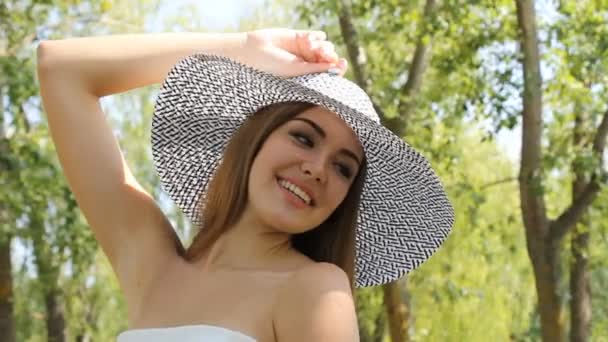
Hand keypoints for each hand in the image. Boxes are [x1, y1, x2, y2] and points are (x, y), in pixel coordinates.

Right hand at [233, 28, 347, 77]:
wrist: (255, 51)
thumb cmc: (273, 68)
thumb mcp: (297, 71)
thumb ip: (317, 69)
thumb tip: (338, 67)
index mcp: (310, 78)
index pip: (330, 74)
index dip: (338, 68)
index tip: (342, 63)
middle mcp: (310, 65)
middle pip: (331, 58)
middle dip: (330, 55)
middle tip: (322, 54)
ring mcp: (306, 51)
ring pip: (327, 47)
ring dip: (322, 46)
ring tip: (309, 46)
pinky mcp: (302, 37)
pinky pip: (319, 36)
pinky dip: (317, 37)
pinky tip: (307, 40)